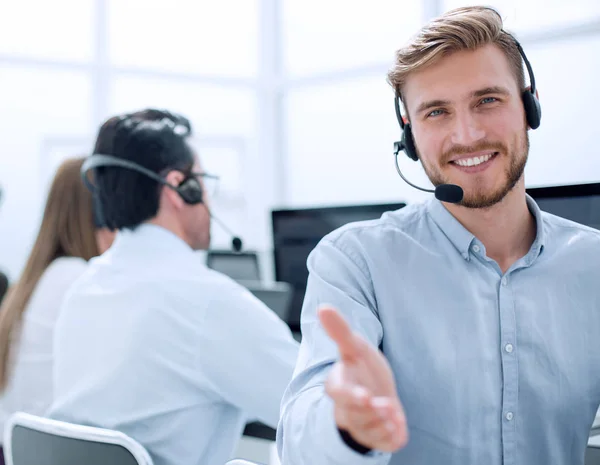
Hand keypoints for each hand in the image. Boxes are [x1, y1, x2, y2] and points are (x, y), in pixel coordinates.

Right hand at [319, 305, 407, 452]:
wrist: (379, 395)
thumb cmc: (363, 371)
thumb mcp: (354, 349)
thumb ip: (340, 331)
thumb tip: (323, 307)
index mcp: (339, 386)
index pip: (338, 392)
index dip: (350, 395)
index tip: (365, 395)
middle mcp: (346, 408)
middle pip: (352, 414)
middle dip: (369, 412)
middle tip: (384, 405)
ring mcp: (361, 426)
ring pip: (367, 429)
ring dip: (382, 422)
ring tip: (392, 412)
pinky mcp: (377, 439)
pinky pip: (381, 443)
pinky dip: (390, 437)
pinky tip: (397, 427)